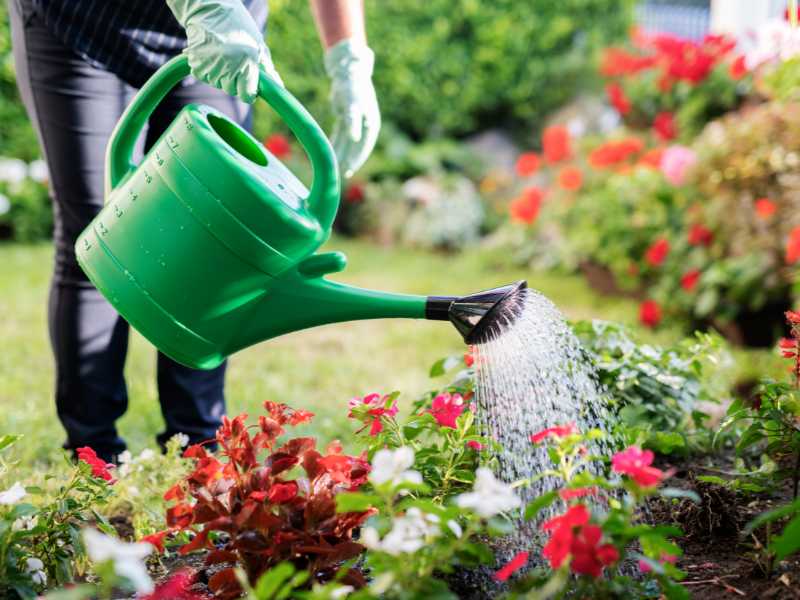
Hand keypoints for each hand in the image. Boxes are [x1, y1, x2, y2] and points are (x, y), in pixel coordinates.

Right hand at [166, 0, 282, 102]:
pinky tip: (210, 53)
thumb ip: (268, 69)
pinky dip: (207, 68)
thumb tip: (279, 87)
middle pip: (232, 90)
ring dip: (220, 74)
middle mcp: (229, 67)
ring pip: (218, 83)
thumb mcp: (258, 45)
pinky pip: (204, 76)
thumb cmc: (239, 26)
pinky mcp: (196, 65)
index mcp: (247, 63)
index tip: (248, 86)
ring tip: (222, 53)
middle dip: (235, 81)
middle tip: (234, 61)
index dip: (248, 92)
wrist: (210, 8)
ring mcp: (211, 66)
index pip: (246, 96)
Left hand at [325, 39, 380, 177]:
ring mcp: (356, 123)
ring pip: (347, 143)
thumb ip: (353, 121)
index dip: (357, 159)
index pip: (364, 146)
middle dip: (349, 160)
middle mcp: (364, 125)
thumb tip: (355, 139)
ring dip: (341, 154)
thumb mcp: (353, 104)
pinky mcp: (346, 119)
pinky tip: (330, 154)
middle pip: (356, 147)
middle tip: (341, 174)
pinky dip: (336, 145)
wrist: (350, 71)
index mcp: (370, 124)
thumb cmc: (353, 86)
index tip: (349, 169)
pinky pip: (340, 136)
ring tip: (334, 168)